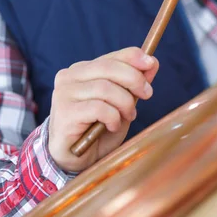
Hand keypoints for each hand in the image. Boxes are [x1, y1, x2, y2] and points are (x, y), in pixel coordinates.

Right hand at [48, 47, 158, 172]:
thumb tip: (152, 63)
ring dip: (125, 103)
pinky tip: (112, 126)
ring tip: (129, 116)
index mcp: (82, 69)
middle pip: (108, 67)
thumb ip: (133, 84)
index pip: (111, 56)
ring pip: (104, 88)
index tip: (151, 64)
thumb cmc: (98, 129)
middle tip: (147, 94)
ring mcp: (64, 94)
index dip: (133, 57)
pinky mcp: (64, 113)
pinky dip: (113, 117)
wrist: (75, 160)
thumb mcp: (121, 104)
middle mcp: (69, 76)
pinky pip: (98, 108)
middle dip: (134, 79)